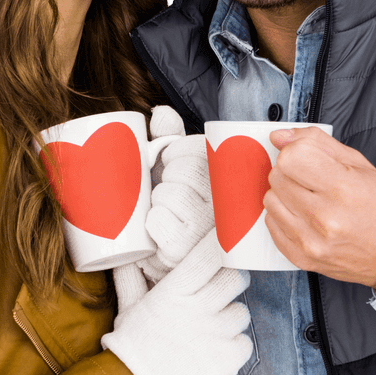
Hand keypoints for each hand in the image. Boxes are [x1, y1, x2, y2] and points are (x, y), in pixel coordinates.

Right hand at [106, 229, 250, 374]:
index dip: (221, 245)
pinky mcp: (228, 358)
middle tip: (223, 289)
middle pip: (235, 279)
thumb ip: (131, 280)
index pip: (207, 257)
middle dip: (233, 281)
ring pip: (242, 312)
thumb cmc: (131, 349)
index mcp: (174, 292)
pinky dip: (234, 347)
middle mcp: (198, 308)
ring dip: (231, 319)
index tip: (227, 240)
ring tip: (213, 330)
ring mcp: (216, 333)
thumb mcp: (129, 309)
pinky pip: (245, 343)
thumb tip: (125, 256)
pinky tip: (216, 352)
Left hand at [141, 106, 213, 284]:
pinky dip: (150, 220)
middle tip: (162, 188)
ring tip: (160, 207)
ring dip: (156, 197)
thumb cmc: (172, 207)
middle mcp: (224, 205)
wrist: (167, 261)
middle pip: (186, 171)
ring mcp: (205, 230)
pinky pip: (158, 219)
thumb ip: (171, 138)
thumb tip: (160, 114)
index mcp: (225, 181)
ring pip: (171, 193)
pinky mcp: (184, 250)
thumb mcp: (175, 168)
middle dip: (166, 174)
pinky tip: (156, 226)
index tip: (169, 161)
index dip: (175, 152)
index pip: (199, 150)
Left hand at [265, 128, 375, 290]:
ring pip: (270, 199)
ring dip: (285, 194)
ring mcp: (310, 241)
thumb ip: (317, 143)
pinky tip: (304, 216)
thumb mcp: (360, 165)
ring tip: (310, 199)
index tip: (309, 159)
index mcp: (343, 189)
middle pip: (277, 176)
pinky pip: (271, 223)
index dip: (297, 152)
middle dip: (291, 172)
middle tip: (313, 180)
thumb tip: (279, 136)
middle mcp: (324, 218)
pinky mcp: (300, 257)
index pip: (291, 158)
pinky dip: (283, 215)